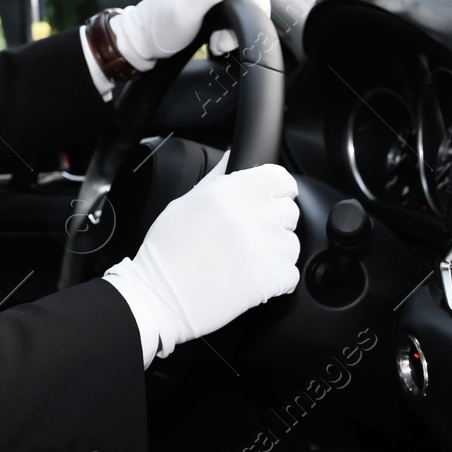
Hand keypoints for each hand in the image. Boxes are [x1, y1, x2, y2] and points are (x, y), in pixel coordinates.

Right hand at [104, 152, 299, 357]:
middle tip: (248, 235)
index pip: (280, 179)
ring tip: (245, 259)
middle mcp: (251, 216)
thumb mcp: (186, 202)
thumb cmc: (167, 250)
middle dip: (273, 222)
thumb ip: (218, 178)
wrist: (159, 295)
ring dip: (275, 252)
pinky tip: (249, 277)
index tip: (271, 199)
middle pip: (289, 211)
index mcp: (231, 192)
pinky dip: (275, 279)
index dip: (277, 190)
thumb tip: (234, 157)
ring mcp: (264, 248)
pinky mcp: (271, 279)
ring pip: (291, 244)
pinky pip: (290, 274)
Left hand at [109, 0, 269, 67]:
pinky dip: (227, 31)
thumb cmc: (158, 28)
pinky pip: (230, 15)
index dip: (255, 4)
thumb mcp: (188, 10)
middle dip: (244, 20)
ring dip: (234, 29)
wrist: (139, 42)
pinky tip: (214, 40)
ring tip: (217, 42)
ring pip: (240, 7)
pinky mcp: (205, 5)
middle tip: (224, 40)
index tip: (245, 26)